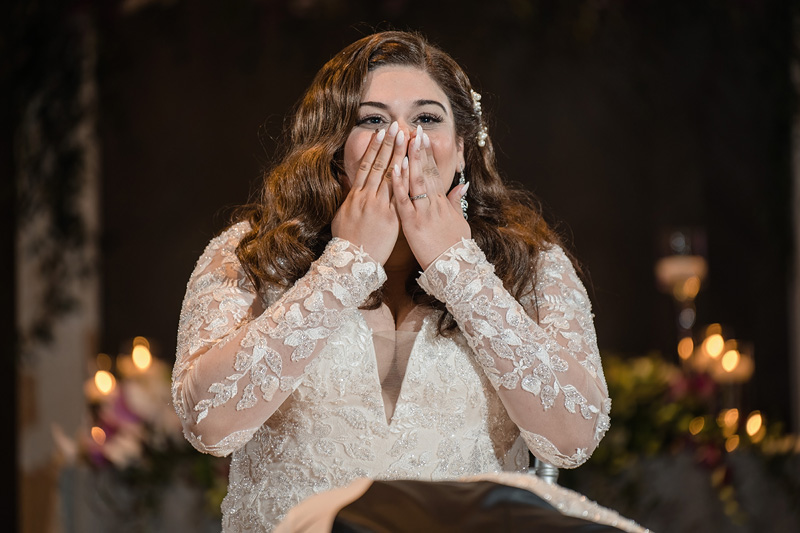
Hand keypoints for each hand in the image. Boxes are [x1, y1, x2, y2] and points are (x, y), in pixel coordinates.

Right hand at [331, 121, 407, 264]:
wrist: (352, 262)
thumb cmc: (347, 241)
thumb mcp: (343, 216)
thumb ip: (347, 198)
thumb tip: (346, 182)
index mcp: (355, 196)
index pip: (366, 166)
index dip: (374, 148)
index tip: (380, 132)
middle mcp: (366, 197)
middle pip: (379, 165)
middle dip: (389, 145)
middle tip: (396, 126)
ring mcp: (379, 206)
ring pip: (389, 175)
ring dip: (398, 155)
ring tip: (406, 137)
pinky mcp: (390, 218)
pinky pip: (398, 194)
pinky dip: (402, 179)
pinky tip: (409, 164)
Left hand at [391, 126, 470, 269]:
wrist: (455, 269)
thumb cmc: (456, 249)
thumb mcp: (460, 223)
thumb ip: (456, 203)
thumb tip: (461, 185)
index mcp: (443, 203)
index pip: (435, 172)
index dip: (429, 154)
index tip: (423, 137)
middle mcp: (434, 204)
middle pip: (427, 171)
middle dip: (420, 149)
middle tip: (414, 129)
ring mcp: (423, 212)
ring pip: (416, 181)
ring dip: (410, 159)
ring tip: (405, 140)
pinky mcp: (413, 224)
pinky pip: (405, 201)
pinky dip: (400, 183)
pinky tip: (395, 168)